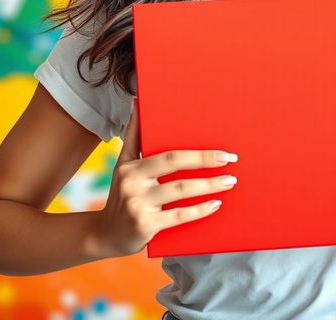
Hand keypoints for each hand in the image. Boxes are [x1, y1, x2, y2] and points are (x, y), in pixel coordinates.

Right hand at [94, 96, 238, 257]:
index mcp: (131, 166)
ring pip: (181, 190)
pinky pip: (179, 216)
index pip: (169, 154)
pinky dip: (200, 210)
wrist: (106, 234)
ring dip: (209, 185)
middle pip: (175, 165)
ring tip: (229, 181)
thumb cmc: (122, 194)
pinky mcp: (145, 226)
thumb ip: (133, 135)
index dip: (196, 151)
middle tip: (230, 160)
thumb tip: (137, 101)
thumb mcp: (123, 164)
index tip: (221, 150)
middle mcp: (133, 183)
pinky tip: (216, 204)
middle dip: (206, 161)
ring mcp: (139, 205)